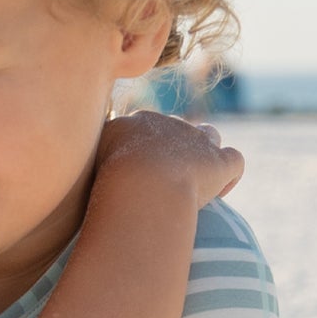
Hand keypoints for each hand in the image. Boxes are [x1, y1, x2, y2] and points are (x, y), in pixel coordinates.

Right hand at [95, 108, 244, 206]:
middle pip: (175, 131)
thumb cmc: (107, 186)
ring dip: (204, 156)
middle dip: (173, 154)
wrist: (142, 187)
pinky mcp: (219, 162)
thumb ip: (88, 168)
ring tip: (196, 185)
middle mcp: (169, 125)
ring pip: (208, 137)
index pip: (143, 129)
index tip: (136, 178)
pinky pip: (234, 161)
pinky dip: (230, 176)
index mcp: (136, 124)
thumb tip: (82, 176)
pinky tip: (221, 193)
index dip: (143, 152)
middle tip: (162, 188)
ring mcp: (197, 141)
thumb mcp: (85, 171)